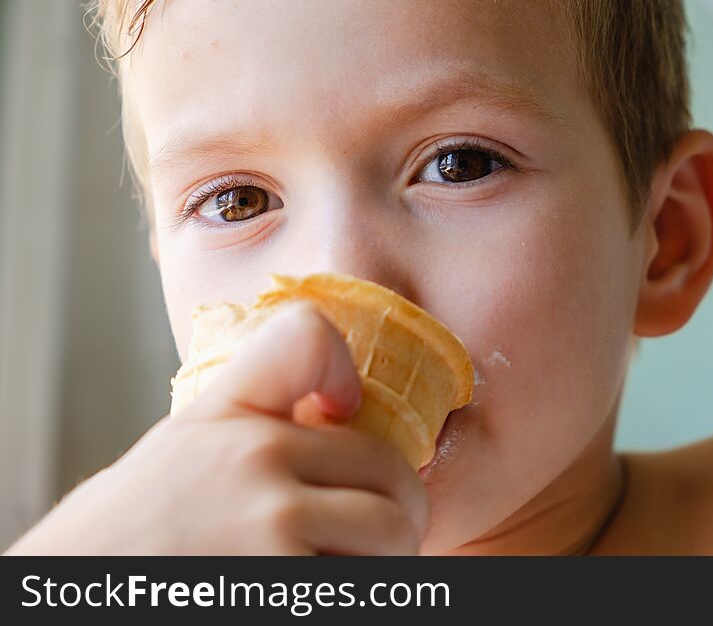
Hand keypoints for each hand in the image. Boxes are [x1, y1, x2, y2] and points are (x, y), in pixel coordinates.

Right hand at [5, 303, 427, 554]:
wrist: (82, 587)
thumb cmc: (136, 526)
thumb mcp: (188, 440)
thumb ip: (259, 399)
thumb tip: (344, 391)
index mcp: (241, 426)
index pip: (313, 346)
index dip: (344, 374)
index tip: (345, 411)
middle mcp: (260, 469)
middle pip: (391, 477)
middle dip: (400, 512)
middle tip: (380, 538)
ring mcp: (274, 536)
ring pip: (392, 539)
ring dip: (385, 563)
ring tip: (346, 569)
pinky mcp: (285, 595)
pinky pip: (365, 590)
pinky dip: (357, 596)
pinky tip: (314, 594)